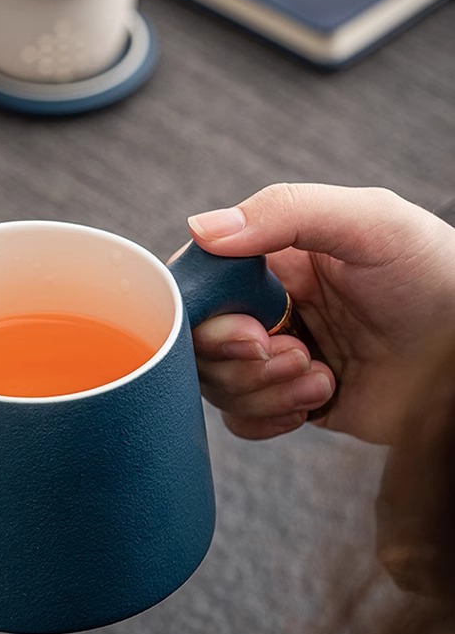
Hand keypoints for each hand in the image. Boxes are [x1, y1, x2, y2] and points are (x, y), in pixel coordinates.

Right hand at [184, 183, 454, 443]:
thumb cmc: (433, 272)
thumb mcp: (367, 221)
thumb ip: (283, 212)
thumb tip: (200, 229)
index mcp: (273, 258)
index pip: (201, 281)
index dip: (206, 313)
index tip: (249, 328)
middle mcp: (270, 305)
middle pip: (202, 340)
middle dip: (240, 358)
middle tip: (296, 353)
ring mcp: (281, 355)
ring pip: (220, 383)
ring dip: (264, 389)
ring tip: (321, 375)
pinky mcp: (297, 400)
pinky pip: (244, 421)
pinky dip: (268, 418)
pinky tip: (316, 401)